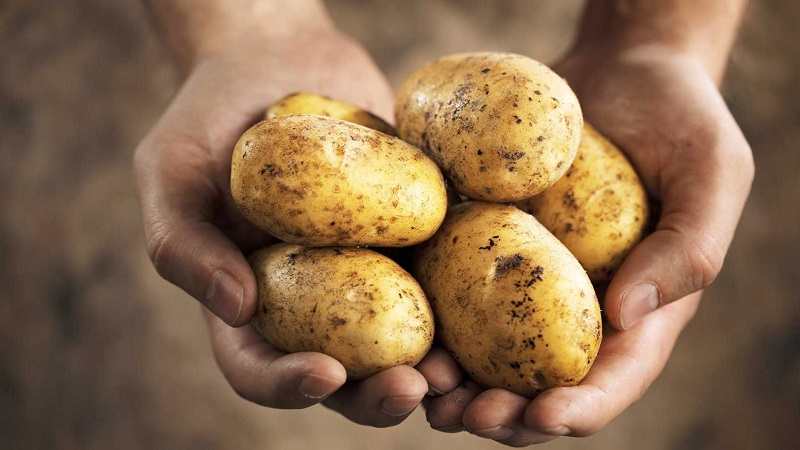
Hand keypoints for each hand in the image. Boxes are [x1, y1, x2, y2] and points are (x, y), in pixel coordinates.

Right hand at [133, 21, 427, 424]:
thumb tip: (236, 308)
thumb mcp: (171, 171)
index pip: (259, 366)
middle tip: (413, 388)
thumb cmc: (209, 115)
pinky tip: (490, 302)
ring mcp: (368, 272)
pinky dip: (467, 302)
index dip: (287, 385)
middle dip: (376, 396)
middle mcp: (312, 300)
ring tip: (460, 371)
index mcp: (249, 300)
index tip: (325, 373)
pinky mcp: (413, 237)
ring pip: (401, 341)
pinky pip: (441, 275)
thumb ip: (183, 242)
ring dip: (432, 368)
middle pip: (343, 374)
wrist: (278, 59)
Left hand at [421, 45, 752, 445]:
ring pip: (487, 353)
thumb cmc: (679, 117)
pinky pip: (454, 291)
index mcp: (638, 309)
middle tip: (464, 416)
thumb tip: (627, 318)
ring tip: (421, 388)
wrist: (620, 68)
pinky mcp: (485, 246)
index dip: (579, 409)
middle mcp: (575, 307)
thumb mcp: (711, 172)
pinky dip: (429, 319)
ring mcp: (525, 280)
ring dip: (454, 382)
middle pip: (539, 383)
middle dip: (504, 414)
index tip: (542, 415)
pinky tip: (401, 327)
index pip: (612, 379)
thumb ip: (689, 247)